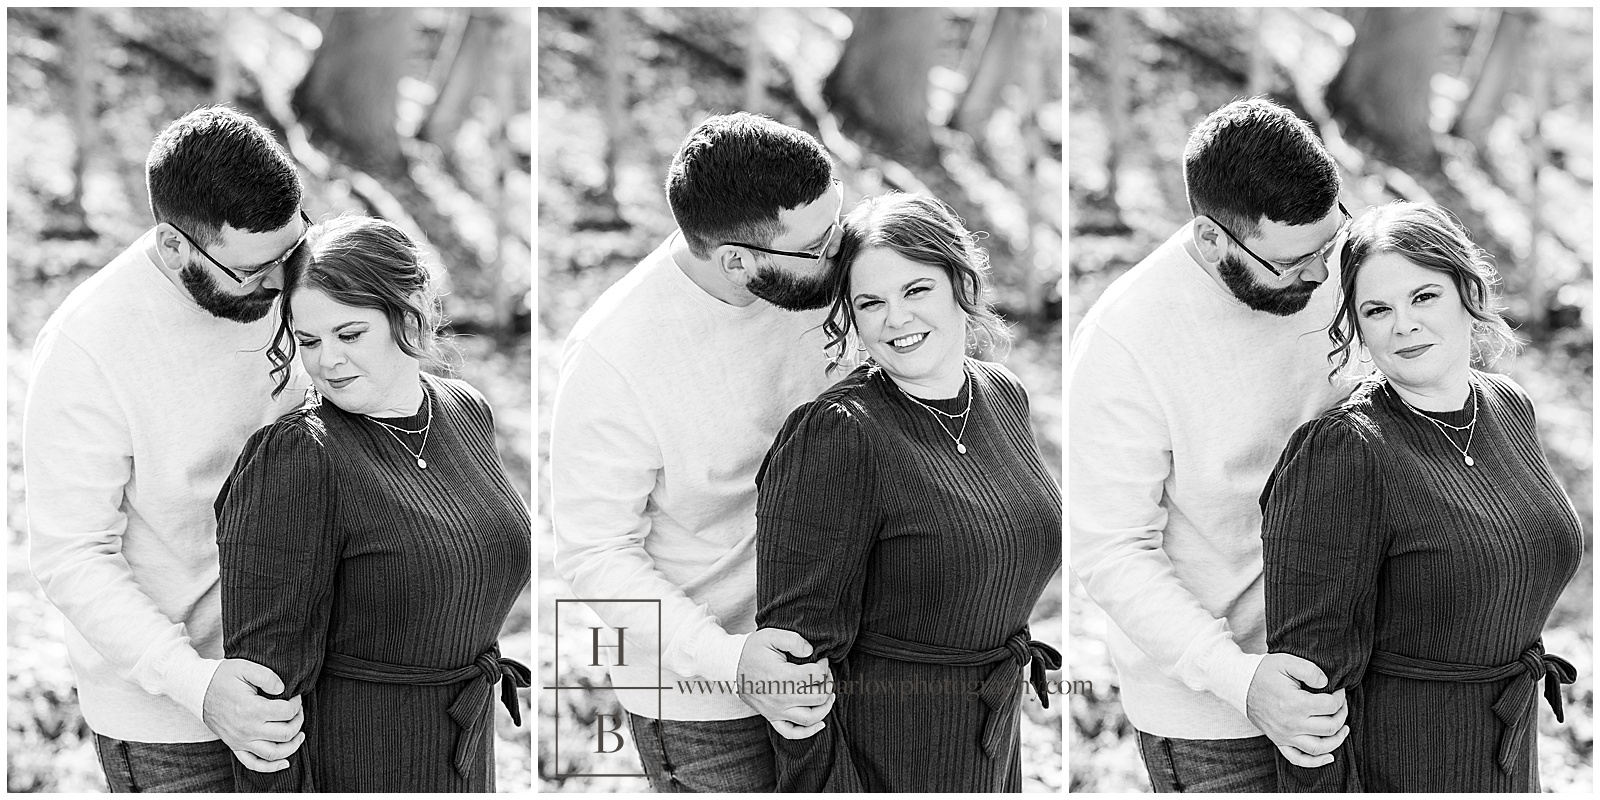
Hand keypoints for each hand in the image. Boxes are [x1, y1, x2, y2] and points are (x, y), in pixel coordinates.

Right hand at [202, 659, 305, 771]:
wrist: (197, 690)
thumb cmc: (222, 678)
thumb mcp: (245, 668)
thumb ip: (268, 677)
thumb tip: (283, 689)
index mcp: (252, 709)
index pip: (286, 712)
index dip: (296, 704)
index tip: (295, 697)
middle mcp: (247, 729)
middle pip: (285, 733)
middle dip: (298, 722)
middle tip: (297, 712)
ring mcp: (240, 741)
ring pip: (273, 753)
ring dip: (292, 746)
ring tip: (299, 735)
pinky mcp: (234, 746)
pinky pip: (253, 764)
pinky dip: (271, 767)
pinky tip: (285, 762)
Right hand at [737, 628, 835, 739]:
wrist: (730, 666)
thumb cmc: (752, 650)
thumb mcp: (771, 636)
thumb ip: (794, 640)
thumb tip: (810, 652)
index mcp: (782, 677)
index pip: (816, 675)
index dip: (824, 666)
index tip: (821, 661)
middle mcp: (781, 698)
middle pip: (818, 697)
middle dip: (827, 684)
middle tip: (825, 675)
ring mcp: (776, 711)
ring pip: (810, 718)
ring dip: (825, 707)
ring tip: (828, 695)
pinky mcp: (772, 718)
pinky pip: (792, 733)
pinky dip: (808, 732)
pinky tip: (820, 723)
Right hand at [1245, 653, 1349, 767]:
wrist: (1239, 685)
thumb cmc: (1263, 673)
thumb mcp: (1286, 662)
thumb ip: (1310, 670)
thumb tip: (1327, 684)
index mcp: (1296, 704)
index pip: (1330, 706)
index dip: (1340, 697)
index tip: (1338, 690)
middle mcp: (1292, 724)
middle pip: (1330, 727)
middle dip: (1342, 715)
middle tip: (1341, 705)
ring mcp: (1285, 736)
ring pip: (1319, 747)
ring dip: (1337, 740)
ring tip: (1343, 728)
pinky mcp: (1279, 741)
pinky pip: (1299, 759)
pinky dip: (1316, 762)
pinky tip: (1329, 756)